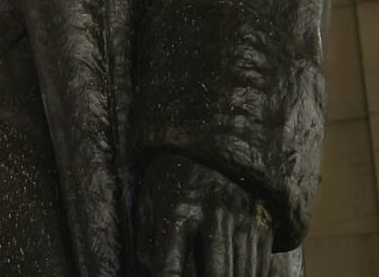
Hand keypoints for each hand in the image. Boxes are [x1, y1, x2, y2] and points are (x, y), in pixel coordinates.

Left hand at [136, 154, 272, 276]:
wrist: (217, 144)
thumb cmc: (173, 178)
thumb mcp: (149, 200)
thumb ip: (145, 240)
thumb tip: (146, 274)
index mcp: (178, 211)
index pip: (169, 267)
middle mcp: (213, 217)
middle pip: (216, 276)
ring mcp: (242, 222)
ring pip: (242, 276)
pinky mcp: (262, 227)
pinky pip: (259, 268)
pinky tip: (233, 275)